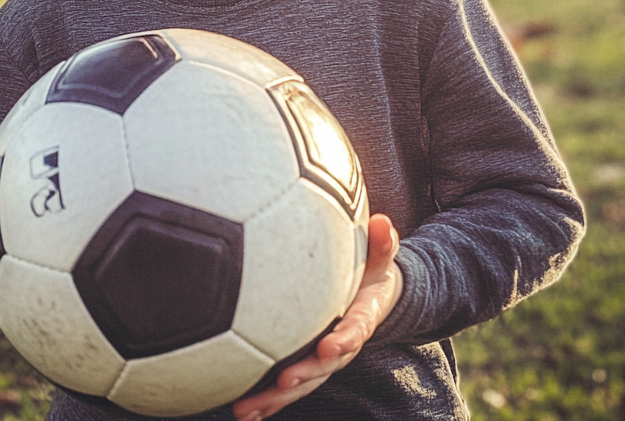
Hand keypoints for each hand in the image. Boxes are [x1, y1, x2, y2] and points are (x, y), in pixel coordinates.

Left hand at [231, 214, 402, 420]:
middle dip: (306, 376)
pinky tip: (241, 411)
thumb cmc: (371, 272)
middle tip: (285, 380)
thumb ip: (382, 243)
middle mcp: (341, 345)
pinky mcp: (305, 363)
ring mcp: (322, 358)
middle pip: (324, 367)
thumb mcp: (382, 257)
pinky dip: (266, 400)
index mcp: (361, 318)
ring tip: (248, 409)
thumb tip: (382, 222)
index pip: (356, 331)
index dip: (345, 340)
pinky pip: (286, 386)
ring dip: (276, 399)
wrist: (373, 297)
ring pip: (301, 384)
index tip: (330, 345)